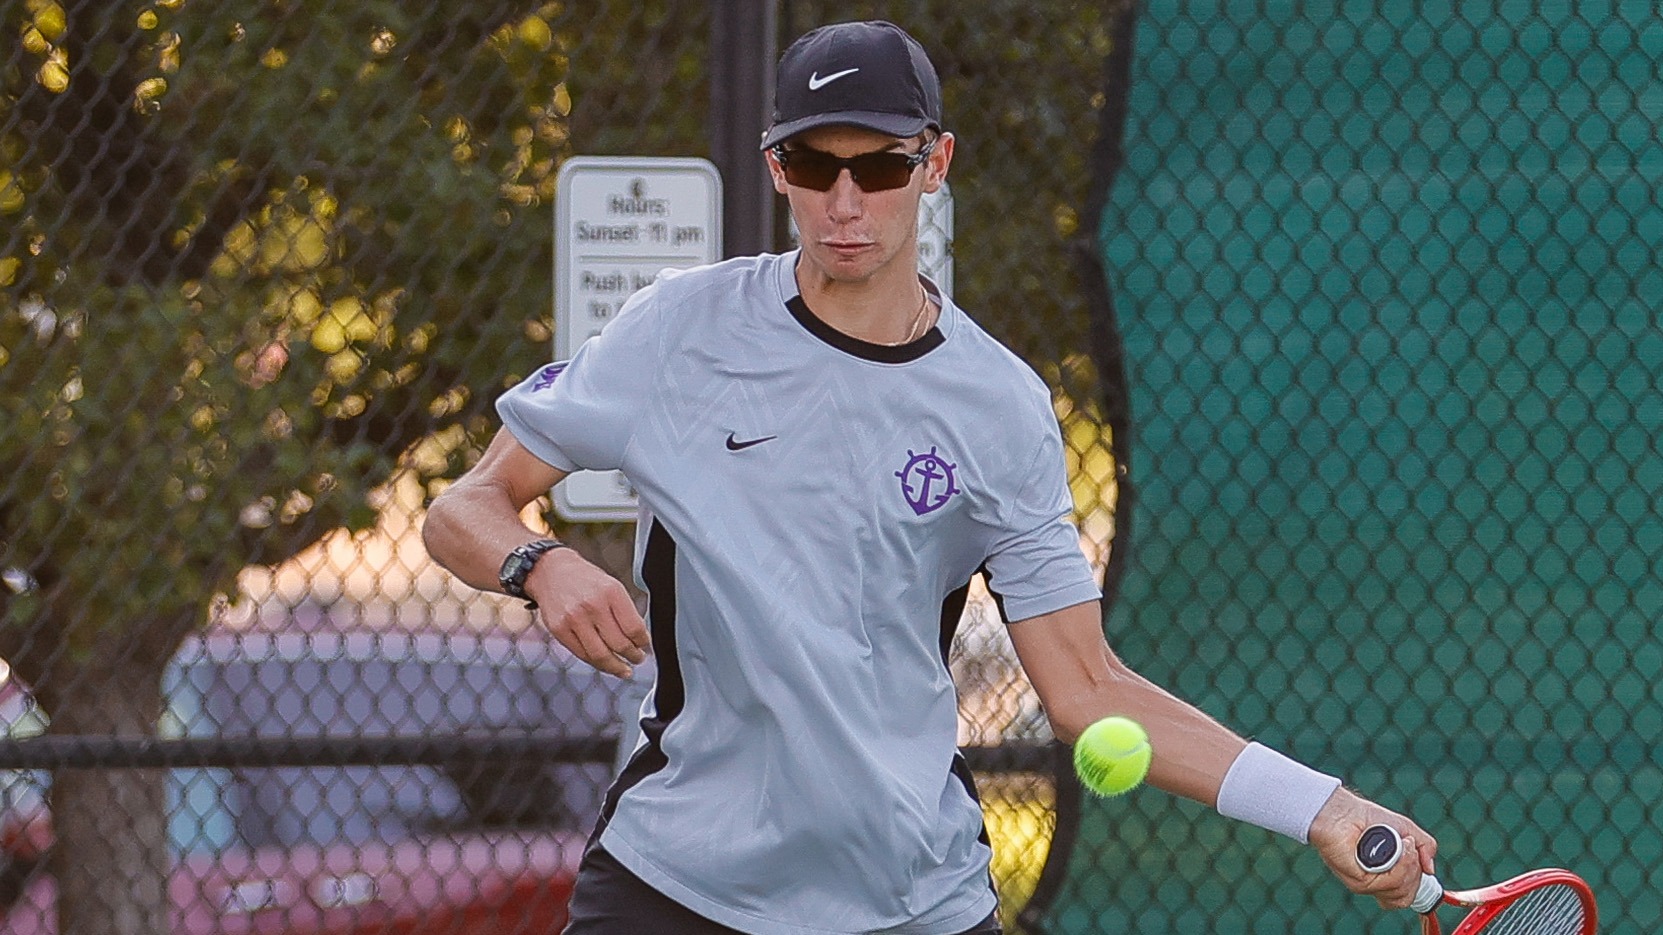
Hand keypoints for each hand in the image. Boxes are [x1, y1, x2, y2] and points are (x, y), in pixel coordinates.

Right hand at [526, 548, 650, 678]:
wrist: (551, 572)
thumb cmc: (584, 579)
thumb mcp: (611, 585)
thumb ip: (624, 610)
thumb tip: (638, 638)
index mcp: (611, 592)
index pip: (634, 628)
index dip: (642, 642)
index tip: (645, 646)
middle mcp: (593, 605)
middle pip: (619, 644)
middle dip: (633, 656)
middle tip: (637, 659)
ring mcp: (574, 619)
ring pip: (600, 655)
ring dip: (616, 667)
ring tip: (624, 669)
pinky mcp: (560, 630)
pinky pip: (582, 655)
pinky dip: (596, 663)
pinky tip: (604, 663)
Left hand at [1308, 787, 1437, 909]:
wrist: (1347, 812)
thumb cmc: (1370, 818)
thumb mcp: (1408, 831)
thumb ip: (1426, 848)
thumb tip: (1431, 870)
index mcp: (1384, 877)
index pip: (1404, 898)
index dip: (1418, 885)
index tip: (1420, 863)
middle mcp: (1375, 883)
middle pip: (1405, 898)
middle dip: (1416, 873)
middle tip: (1411, 848)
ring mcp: (1366, 884)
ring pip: (1401, 891)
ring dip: (1410, 866)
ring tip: (1404, 843)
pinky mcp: (1359, 881)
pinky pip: (1390, 882)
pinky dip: (1402, 864)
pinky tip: (1401, 846)